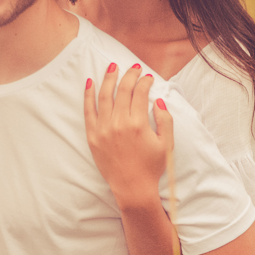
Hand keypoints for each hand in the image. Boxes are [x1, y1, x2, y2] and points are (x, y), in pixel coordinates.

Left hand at [84, 63, 173, 208]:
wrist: (132, 188)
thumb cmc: (151, 167)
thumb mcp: (166, 144)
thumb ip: (165, 119)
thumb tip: (159, 99)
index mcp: (138, 124)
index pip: (140, 93)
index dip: (145, 82)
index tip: (148, 78)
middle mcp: (119, 123)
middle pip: (123, 90)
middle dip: (129, 75)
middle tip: (134, 68)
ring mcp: (104, 129)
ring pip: (105, 96)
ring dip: (109, 78)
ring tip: (112, 67)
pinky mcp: (93, 136)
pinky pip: (88, 111)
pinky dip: (88, 95)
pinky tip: (90, 82)